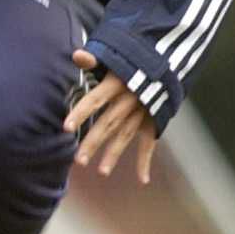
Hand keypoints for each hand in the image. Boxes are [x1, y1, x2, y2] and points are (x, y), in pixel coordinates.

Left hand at [64, 50, 158, 182]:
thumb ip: (95, 58)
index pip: (95, 99)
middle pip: (108, 123)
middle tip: (78, 161)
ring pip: (126, 136)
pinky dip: (146, 161)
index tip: (65, 127)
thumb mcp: (116, 53)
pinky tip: (142, 180)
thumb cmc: (133, 55)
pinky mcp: (153, 119)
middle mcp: (130, 99)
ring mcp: (143, 111)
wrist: (169, 57)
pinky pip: (149, 142)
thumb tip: (77, 55)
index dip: (80, 112)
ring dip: (114, 154)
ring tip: (102, 172)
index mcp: (117, 82)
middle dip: (94, 142)